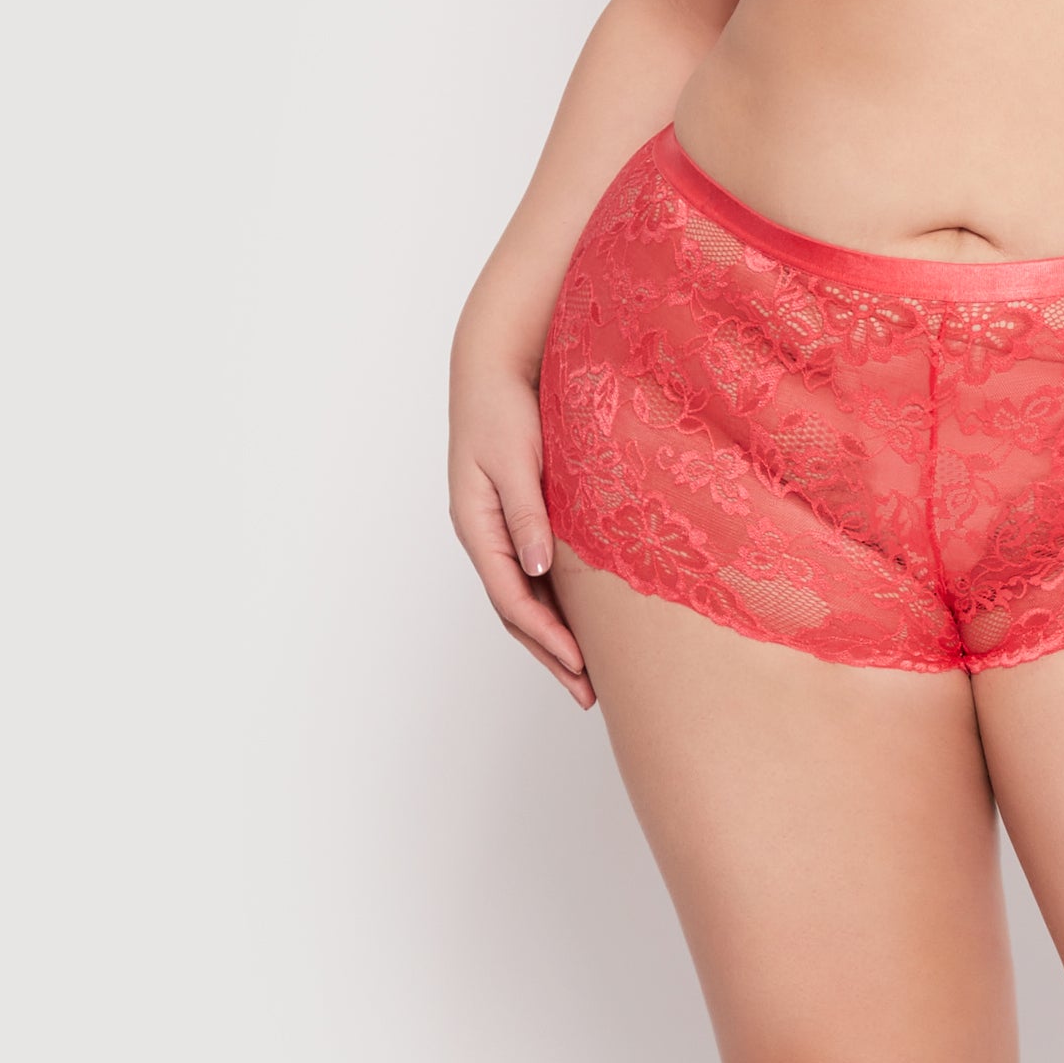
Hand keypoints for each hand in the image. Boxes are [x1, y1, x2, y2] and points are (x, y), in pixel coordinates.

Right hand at [448, 346, 593, 706]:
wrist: (495, 368)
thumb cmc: (504, 407)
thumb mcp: (516, 457)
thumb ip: (527, 513)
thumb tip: (537, 567)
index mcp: (476, 526)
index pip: (511, 598)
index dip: (545, 637)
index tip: (579, 667)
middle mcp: (485, 536)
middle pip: (515, 611)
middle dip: (550, 654)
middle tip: (587, 694)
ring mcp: (500, 531)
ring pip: (525, 599)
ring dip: (553, 638)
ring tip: (586, 676)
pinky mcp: (520, 519)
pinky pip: (535, 576)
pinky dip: (556, 607)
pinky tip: (581, 624)